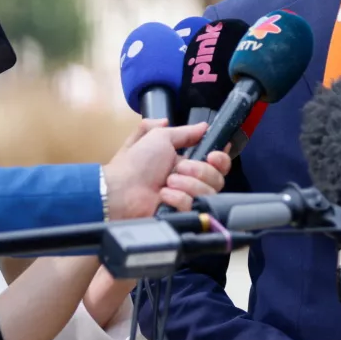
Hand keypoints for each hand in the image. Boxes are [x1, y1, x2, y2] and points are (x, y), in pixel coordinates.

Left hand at [102, 120, 231, 219]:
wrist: (120, 190)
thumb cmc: (135, 163)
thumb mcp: (160, 137)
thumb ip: (186, 132)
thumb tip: (204, 126)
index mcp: (187, 162)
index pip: (218, 163)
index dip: (220, 159)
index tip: (213, 156)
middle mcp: (190, 180)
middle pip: (217, 177)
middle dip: (200, 171)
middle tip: (180, 168)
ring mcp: (188, 198)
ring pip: (209, 192)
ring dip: (187, 185)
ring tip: (166, 184)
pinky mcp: (183, 214)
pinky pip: (194, 205)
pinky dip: (177, 198)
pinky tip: (163, 197)